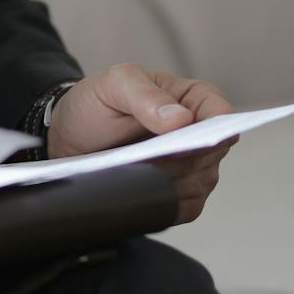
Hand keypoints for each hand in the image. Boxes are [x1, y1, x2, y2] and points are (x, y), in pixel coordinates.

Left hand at [45, 64, 236, 225]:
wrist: (71, 138)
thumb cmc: (97, 105)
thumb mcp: (113, 85)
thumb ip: (145, 96)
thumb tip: (181, 119)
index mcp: (192, 99)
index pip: (221, 113)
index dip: (212, 128)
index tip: (186, 140)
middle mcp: (199, 134)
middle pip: (212, 153)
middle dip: (180, 158)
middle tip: (145, 157)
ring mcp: (194, 168)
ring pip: (201, 183)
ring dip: (168, 180)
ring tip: (134, 170)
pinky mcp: (181, 196)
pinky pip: (187, 207)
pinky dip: (165, 202)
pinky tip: (139, 190)